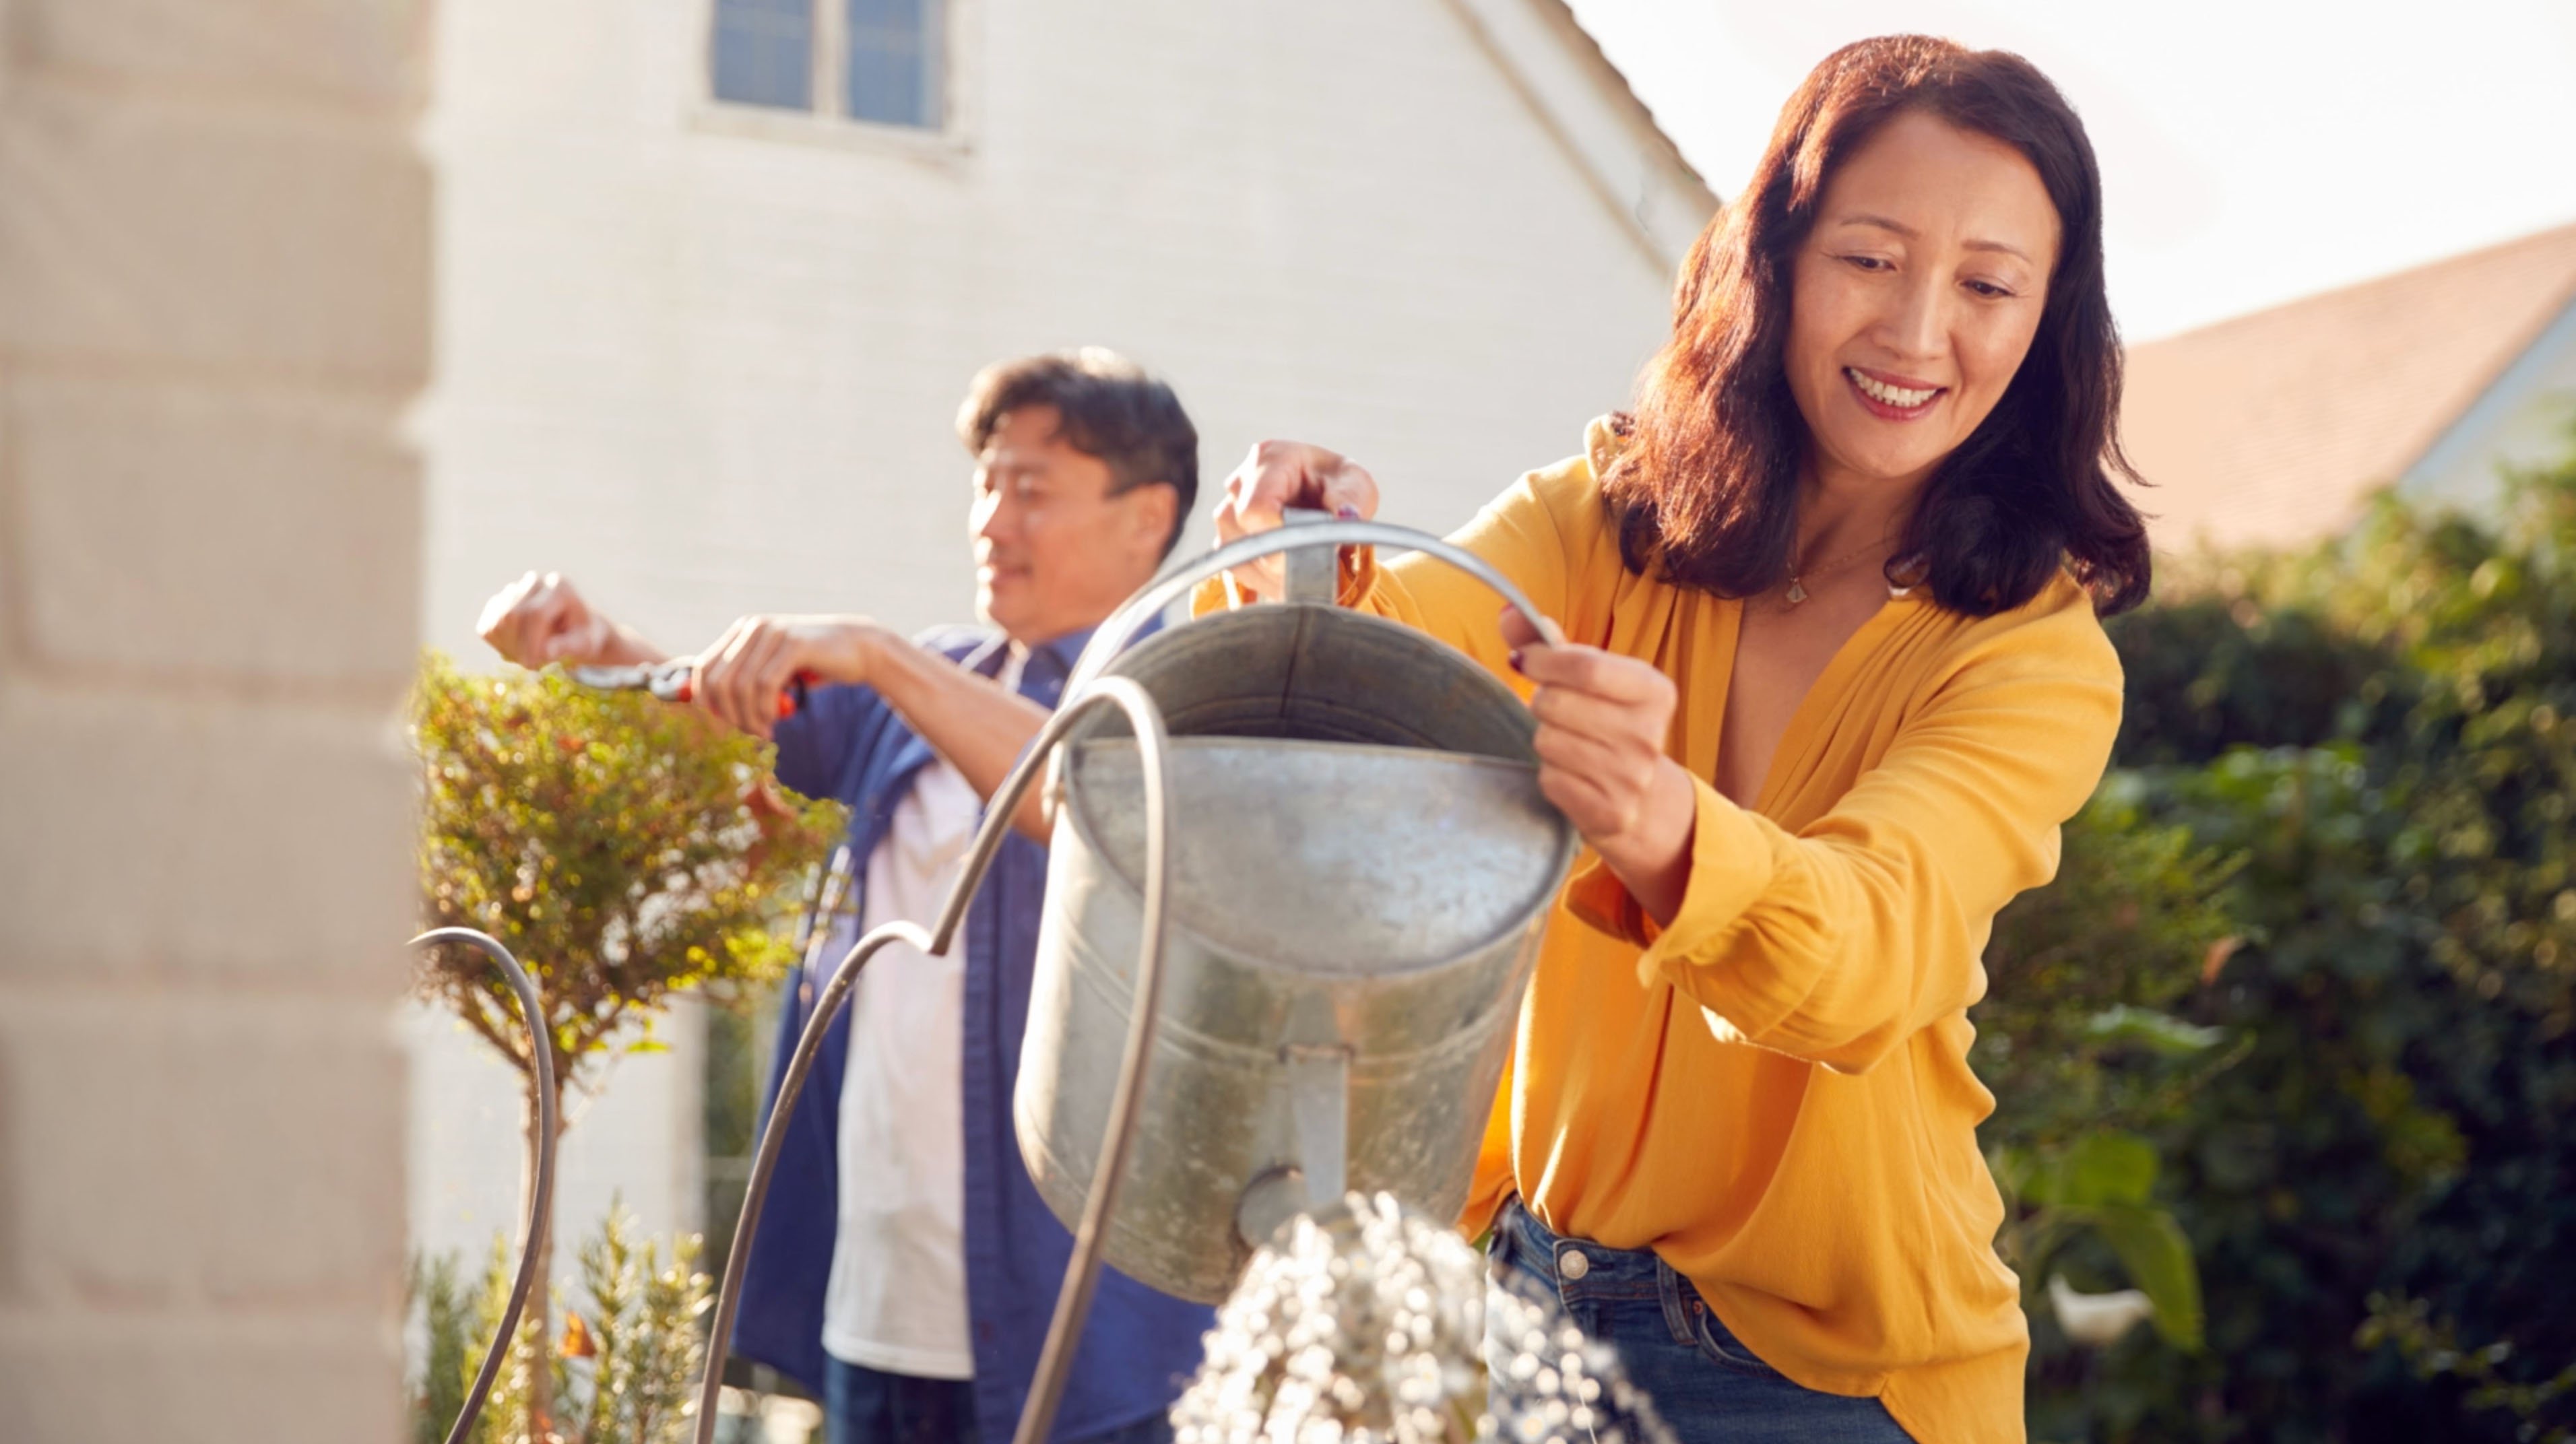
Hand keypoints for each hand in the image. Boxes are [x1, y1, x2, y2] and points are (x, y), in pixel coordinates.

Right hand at [478, 571, 620, 667]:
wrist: (574, 630)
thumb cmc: (583, 637)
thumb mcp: (584, 644)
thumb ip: (568, 647)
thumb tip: (546, 651)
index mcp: (560, 586)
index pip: (535, 613)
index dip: (530, 642)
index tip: (533, 665)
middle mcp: (535, 581)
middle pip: (511, 616)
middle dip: (519, 646)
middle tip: (534, 665)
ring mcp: (514, 589)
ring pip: (496, 622)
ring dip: (510, 648)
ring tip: (530, 656)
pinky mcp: (498, 602)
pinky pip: (486, 628)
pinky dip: (499, 646)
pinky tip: (518, 649)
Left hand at [691, 615, 885, 739]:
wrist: (859, 649)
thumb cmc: (814, 665)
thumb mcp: (773, 672)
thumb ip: (742, 682)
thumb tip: (700, 704)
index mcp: (743, 631)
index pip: (702, 669)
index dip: (707, 702)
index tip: (725, 724)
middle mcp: (753, 628)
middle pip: (717, 680)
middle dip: (728, 715)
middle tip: (750, 732)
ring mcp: (773, 633)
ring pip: (740, 686)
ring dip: (749, 718)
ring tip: (764, 732)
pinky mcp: (793, 644)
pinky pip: (765, 685)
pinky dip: (766, 710)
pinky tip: (775, 721)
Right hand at [1210, 441, 1380, 599]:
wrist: (1325, 496)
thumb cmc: (1338, 486)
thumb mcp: (1357, 485)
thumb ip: (1351, 500)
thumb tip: (1344, 517)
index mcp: (1271, 459)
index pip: (1257, 509)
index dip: (1281, 539)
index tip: (1310, 553)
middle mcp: (1241, 482)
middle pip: (1245, 535)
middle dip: (1283, 559)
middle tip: (1316, 564)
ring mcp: (1228, 510)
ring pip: (1236, 555)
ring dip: (1273, 573)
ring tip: (1306, 567)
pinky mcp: (1227, 537)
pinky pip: (1235, 567)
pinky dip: (1264, 579)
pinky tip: (1289, 572)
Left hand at [1501, 607, 1696, 922]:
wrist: (1641, 798)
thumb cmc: (1606, 722)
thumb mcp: (1591, 678)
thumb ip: (1548, 642)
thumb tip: (1508, 612)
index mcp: (1654, 690)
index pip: (1586, 667)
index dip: (1543, 661)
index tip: (1524, 661)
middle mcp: (1650, 734)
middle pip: (1557, 703)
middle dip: (1541, 702)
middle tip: (1553, 710)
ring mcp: (1633, 777)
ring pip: (1548, 742)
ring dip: (1545, 739)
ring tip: (1567, 742)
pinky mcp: (1611, 811)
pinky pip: (1550, 779)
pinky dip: (1550, 774)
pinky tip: (1571, 773)